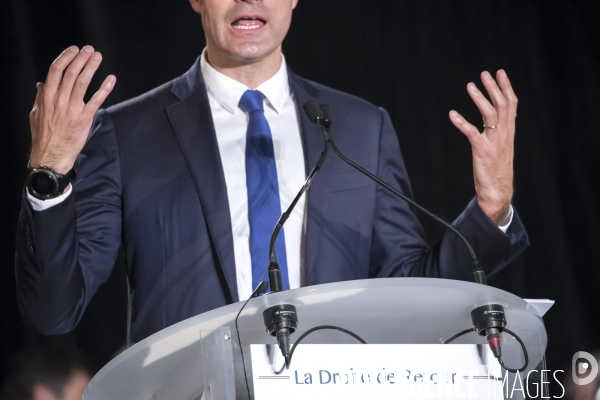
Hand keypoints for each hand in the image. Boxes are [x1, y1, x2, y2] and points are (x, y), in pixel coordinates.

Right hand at [29, 45, 115, 173]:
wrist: (51, 155)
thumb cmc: (44, 136)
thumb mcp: (36, 114)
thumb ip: (40, 98)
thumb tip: (41, 84)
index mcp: (47, 96)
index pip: (56, 70)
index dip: (66, 57)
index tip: (74, 49)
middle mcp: (59, 100)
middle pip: (71, 73)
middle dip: (81, 59)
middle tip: (90, 50)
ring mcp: (72, 109)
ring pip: (82, 82)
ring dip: (91, 67)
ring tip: (98, 57)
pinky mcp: (84, 118)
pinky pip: (96, 100)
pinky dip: (104, 88)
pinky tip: (111, 78)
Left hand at [449, 70, 517, 224]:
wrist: (498, 191)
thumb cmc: (497, 170)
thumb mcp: (501, 147)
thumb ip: (498, 132)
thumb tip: (493, 119)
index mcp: (509, 132)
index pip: (511, 104)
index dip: (506, 87)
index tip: (500, 73)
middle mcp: (504, 134)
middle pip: (502, 105)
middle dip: (494, 87)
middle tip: (484, 73)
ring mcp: (494, 142)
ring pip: (490, 114)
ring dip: (479, 98)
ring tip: (470, 86)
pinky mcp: (482, 150)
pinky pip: (471, 133)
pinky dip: (461, 122)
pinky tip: (452, 114)